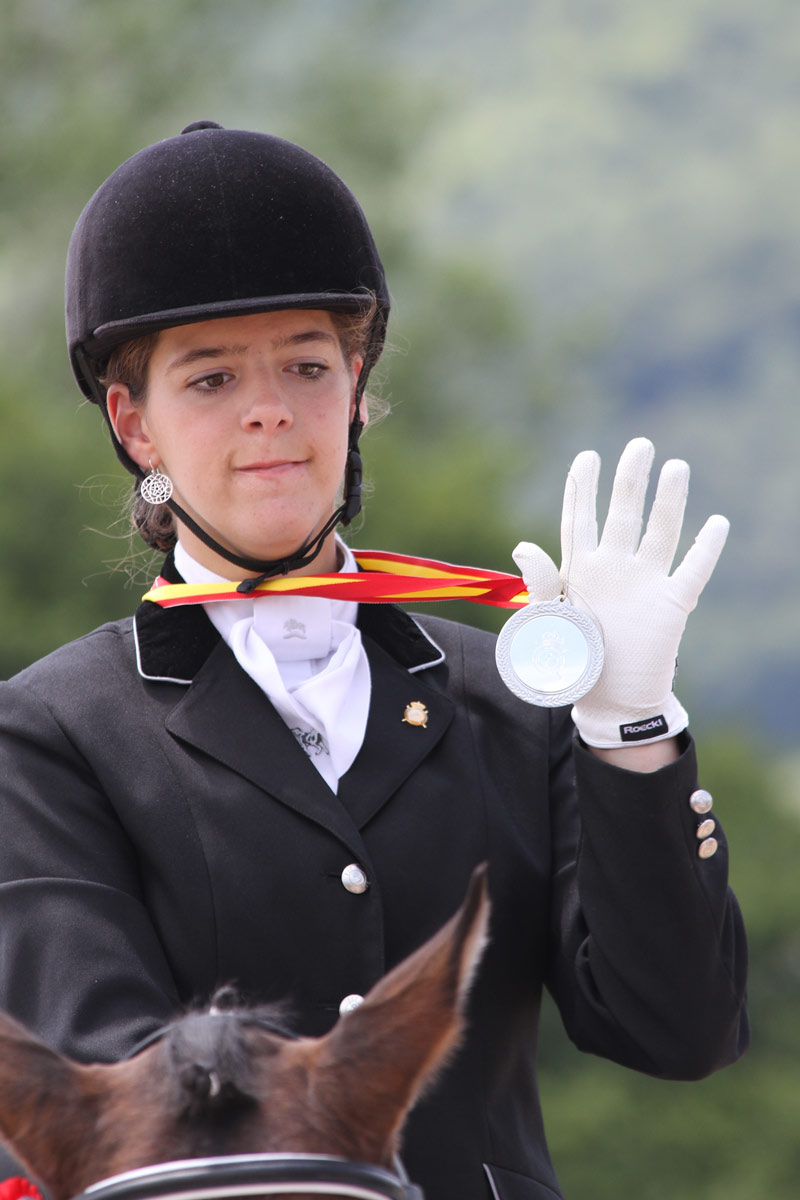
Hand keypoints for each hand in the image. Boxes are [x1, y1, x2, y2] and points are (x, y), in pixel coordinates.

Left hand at [512, 438, 728, 747]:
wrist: (610, 701)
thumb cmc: (574, 662)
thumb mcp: (549, 622)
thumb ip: (539, 584)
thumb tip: (522, 546)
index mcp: (580, 569)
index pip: (580, 519)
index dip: (582, 488)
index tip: (587, 457)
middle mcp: (614, 568)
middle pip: (623, 514)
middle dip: (630, 480)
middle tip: (640, 445)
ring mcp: (644, 583)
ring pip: (660, 532)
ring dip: (668, 501)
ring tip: (675, 467)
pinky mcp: (671, 606)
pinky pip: (693, 571)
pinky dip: (706, 548)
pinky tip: (717, 523)